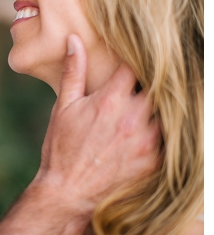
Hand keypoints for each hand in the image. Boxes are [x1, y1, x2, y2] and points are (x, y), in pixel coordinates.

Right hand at [37, 34, 160, 215]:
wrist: (68, 193)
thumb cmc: (61, 148)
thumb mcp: (63, 107)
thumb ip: (72, 72)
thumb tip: (74, 40)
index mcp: (110, 99)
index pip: (134, 66)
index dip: (133, 61)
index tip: (130, 64)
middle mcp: (134, 117)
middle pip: (158, 86)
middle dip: (150, 83)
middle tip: (143, 85)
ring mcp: (148, 140)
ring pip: (168, 111)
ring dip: (160, 107)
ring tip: (147, 109)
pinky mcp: (156, 160)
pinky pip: (172, 138)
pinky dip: (165, 131)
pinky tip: (151, 132)